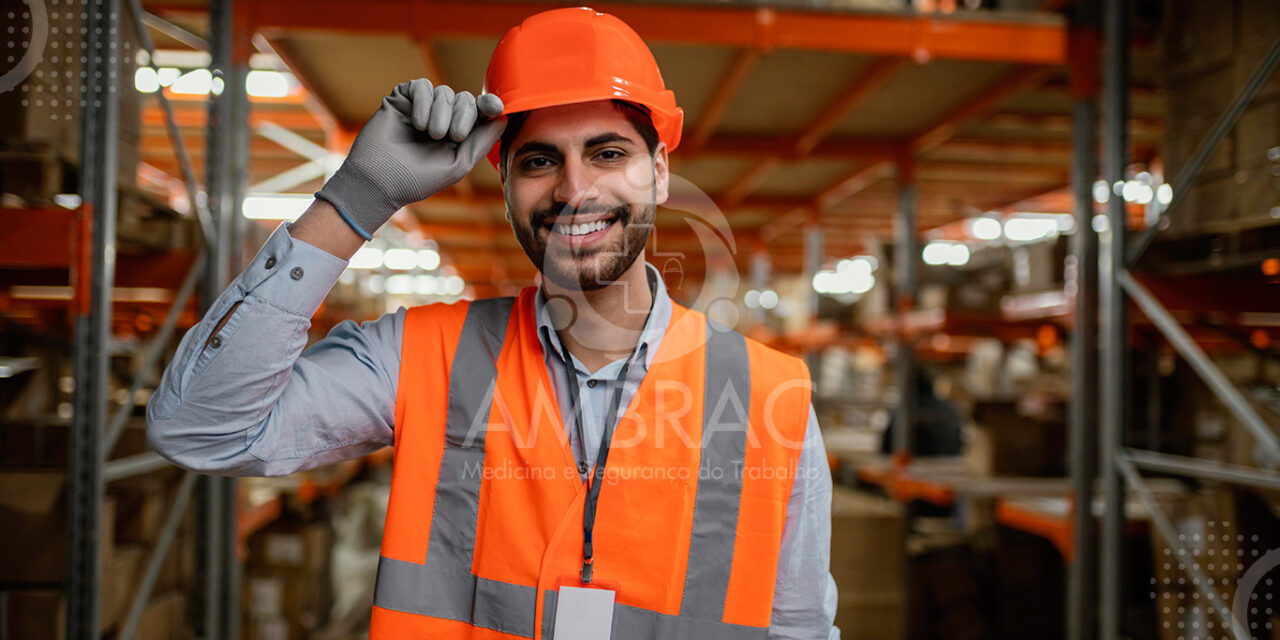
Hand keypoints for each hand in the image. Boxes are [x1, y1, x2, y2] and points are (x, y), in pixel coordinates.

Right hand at [316, 78, 505, 239]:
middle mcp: (441, 118)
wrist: (380, 181)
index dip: (489, 105)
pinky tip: (417, 123)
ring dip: (441, 113)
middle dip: (463, 115)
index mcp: (456, 134)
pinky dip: (423, 102)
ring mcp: (420, 107)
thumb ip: (482, 142)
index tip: (496, 106)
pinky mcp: (401, 98)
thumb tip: (503, 118)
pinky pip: (422, 86)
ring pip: (444, 92)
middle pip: (465, 99)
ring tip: (430, 134)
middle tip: (451, 136)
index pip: (478, 112)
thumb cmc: (418, 179)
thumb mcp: (459, 164)